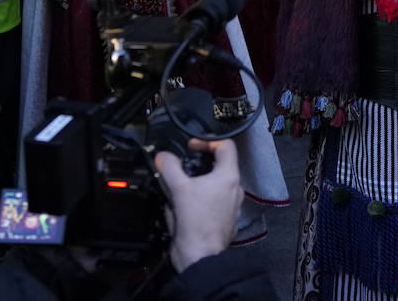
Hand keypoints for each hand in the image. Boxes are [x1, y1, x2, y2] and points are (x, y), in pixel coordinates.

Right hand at [157, 138, 242, 272]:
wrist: (200, 256)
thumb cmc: (195, 222)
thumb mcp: (178, 189)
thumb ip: (169, 167)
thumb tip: (163, 156)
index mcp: (229, 176)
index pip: (226, 145)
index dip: (208, 140)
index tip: (192, 146)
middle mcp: (235, 189)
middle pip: (220, 165)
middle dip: (201, 163)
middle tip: (184, 166)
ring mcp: (232, 205)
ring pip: (216, 185)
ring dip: (200, 183)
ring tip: (182, 187)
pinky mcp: (225, 219)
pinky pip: (214, 202)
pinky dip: (202, 199)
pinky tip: (187, 206)